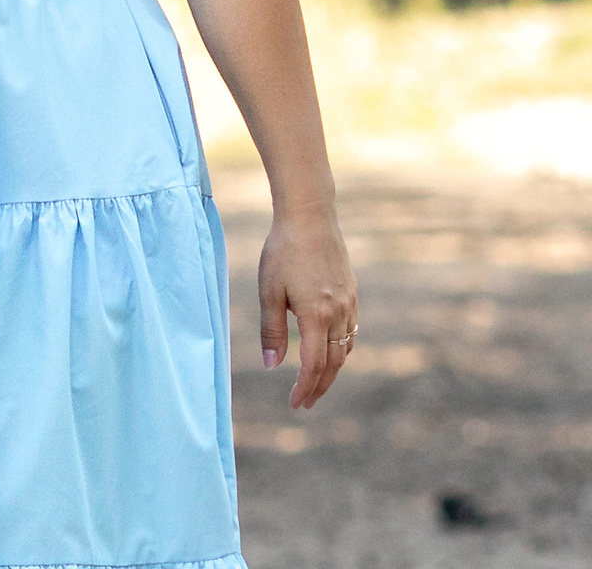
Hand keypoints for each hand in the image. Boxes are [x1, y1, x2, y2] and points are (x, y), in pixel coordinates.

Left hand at [258, 202, 357, 409]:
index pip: (314, 364)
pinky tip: (330, 352)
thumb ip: (271, 330)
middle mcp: (338, 313)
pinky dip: (341, 349)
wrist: (310, 218)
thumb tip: (271, 365)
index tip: (296, 404)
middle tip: (306, 403)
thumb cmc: (283, 251)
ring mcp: (349, 304)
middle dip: (319, 386)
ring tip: (316, 384)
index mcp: (316, 314)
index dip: (305, 387)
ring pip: (345, 349)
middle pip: (334, 363)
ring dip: (332, 370)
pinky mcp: (352, 294)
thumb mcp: (269, 290)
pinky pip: (350, 332)